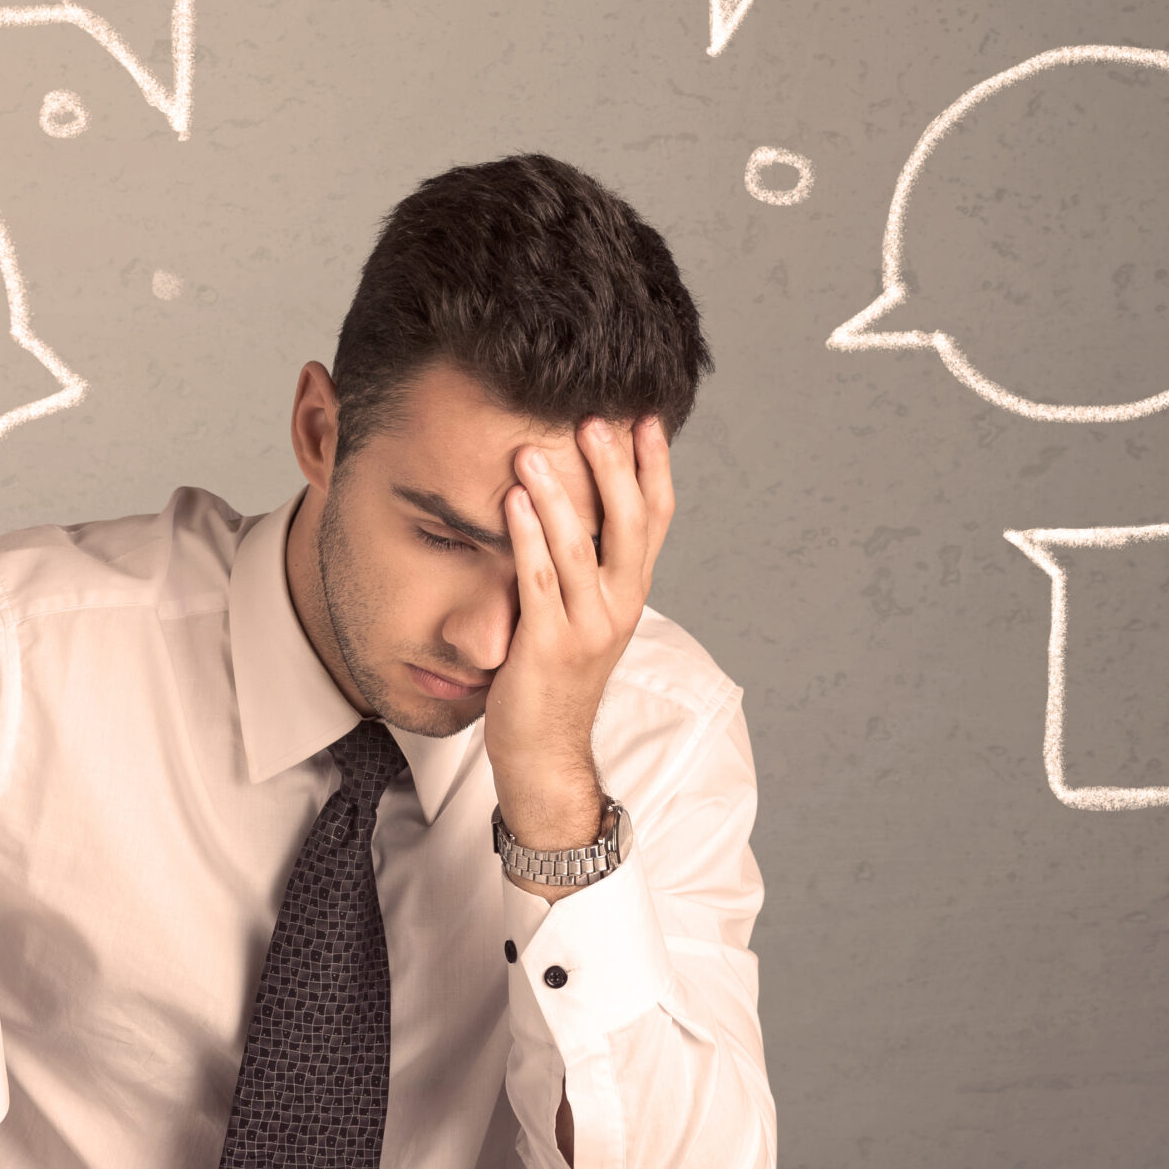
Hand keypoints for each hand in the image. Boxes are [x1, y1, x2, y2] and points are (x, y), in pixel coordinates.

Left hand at [485, 415, 674, 857]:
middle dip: (614, 468)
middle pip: (632, 524)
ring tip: (533, 450)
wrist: (543, 753)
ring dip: (559, 495)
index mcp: (631, 591)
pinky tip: (510, 503)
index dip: (655, 466)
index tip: (647, 416)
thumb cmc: (554, 676)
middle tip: (595, 418)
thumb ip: (586, 565)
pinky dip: (526, 538)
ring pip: (582, 548)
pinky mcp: (548, 645)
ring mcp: (588, 627)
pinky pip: (539, 581)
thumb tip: (575, 502)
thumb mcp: (583, 613)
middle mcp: (619, 605)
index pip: (657, 518)